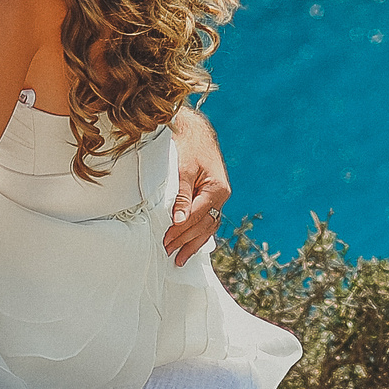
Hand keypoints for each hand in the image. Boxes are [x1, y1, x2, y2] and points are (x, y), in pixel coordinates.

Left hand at [164, 105, 229, 267]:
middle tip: (167, 250)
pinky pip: (207, 221)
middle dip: (185, 240)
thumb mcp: (183, 168)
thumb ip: (182, 195)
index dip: (182, 229)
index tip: (166, 240)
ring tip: (179, 258)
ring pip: (208, 227)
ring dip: (193, 243)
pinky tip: (190, 246)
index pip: (198, 216)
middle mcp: (221, 196)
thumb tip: (178, 220)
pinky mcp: (210, 198)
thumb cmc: (189, 146)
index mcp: (218, 189)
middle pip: (204, 225)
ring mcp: (218, 198)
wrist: (195, 130)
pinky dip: (198, 234)